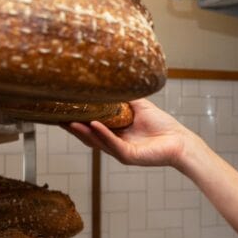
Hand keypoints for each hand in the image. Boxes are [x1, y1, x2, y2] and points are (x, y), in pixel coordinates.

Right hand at [63, 99, 189, 167]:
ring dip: (83, 132)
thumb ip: (123, 96)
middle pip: (88, 136)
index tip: (61, 109)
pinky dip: (103, 135)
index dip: (76, 119)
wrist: (179, 140)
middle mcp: (114, 143)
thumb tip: (109, 81)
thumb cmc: (162, 125)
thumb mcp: (138, 105)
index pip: (90, 127)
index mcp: (115, 133)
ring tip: (69, 122)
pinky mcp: (129, 156)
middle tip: (57, 117)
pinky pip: (113, 145)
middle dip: (73, 127)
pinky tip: (94, 125)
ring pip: (97, 142)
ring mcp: (120, 151)